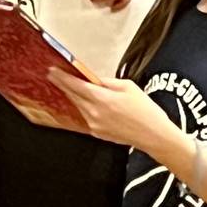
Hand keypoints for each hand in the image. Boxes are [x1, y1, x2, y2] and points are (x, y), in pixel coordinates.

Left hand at [48, 71, 176, 152]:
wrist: (153, 135)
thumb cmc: (145, 110)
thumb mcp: (129, 87)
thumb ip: (108, 82)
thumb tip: (94, 79)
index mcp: (103, 99)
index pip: (76, 85)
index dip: (62, 77)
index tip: (53, 71)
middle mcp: (95, 113)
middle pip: (73, 96)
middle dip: (63, 85)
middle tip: (53, 75)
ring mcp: (94, 124)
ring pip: (78, 106)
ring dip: (73, 96)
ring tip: (68, 86)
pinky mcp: (97, 132)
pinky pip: (86, 116)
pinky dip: (83, 107)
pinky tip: (84, 102)